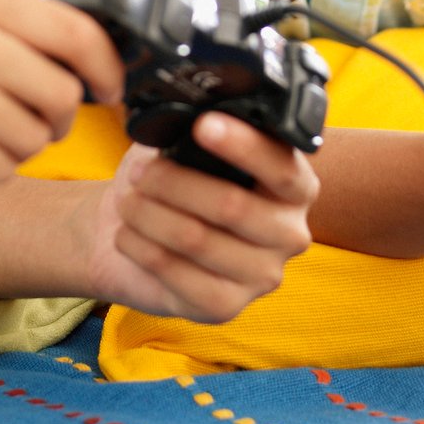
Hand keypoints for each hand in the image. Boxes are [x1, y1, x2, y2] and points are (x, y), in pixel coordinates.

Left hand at [78, 114, 316, 322]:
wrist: (135, 230)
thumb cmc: (174, 180)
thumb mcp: (192, 147)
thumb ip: (203, 133)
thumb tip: (190, 116)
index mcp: (296, 188)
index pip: (281, 167)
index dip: (242, 144)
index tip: (203, 125)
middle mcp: (290, 233)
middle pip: (234, 206)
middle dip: (176, 183)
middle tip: (140, 172)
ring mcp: (261, 275)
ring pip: (198, 239)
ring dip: (151, 215)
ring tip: (127, 201)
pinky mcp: (225, 307)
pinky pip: (179, 275)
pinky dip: (143, 248)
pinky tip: (127, 234)